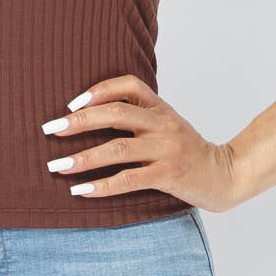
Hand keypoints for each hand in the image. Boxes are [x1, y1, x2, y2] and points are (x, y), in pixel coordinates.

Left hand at [40, 72, 243, 212]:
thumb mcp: (167, 126)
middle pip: (115, 114)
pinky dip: (101, 185)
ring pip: (116, 149)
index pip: (128, 85)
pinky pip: (128, 179)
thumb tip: (89, 116)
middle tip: (50, 130)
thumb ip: (139, 118)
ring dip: (82, 157)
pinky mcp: (168, 175)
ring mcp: (166, 149)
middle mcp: (162, 124)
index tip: (71, 103)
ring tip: (56, 165)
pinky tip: (80, 190)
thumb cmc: (187, 152)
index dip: (98, 90)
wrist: (225, 175)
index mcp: (160, 108)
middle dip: (78, 122)